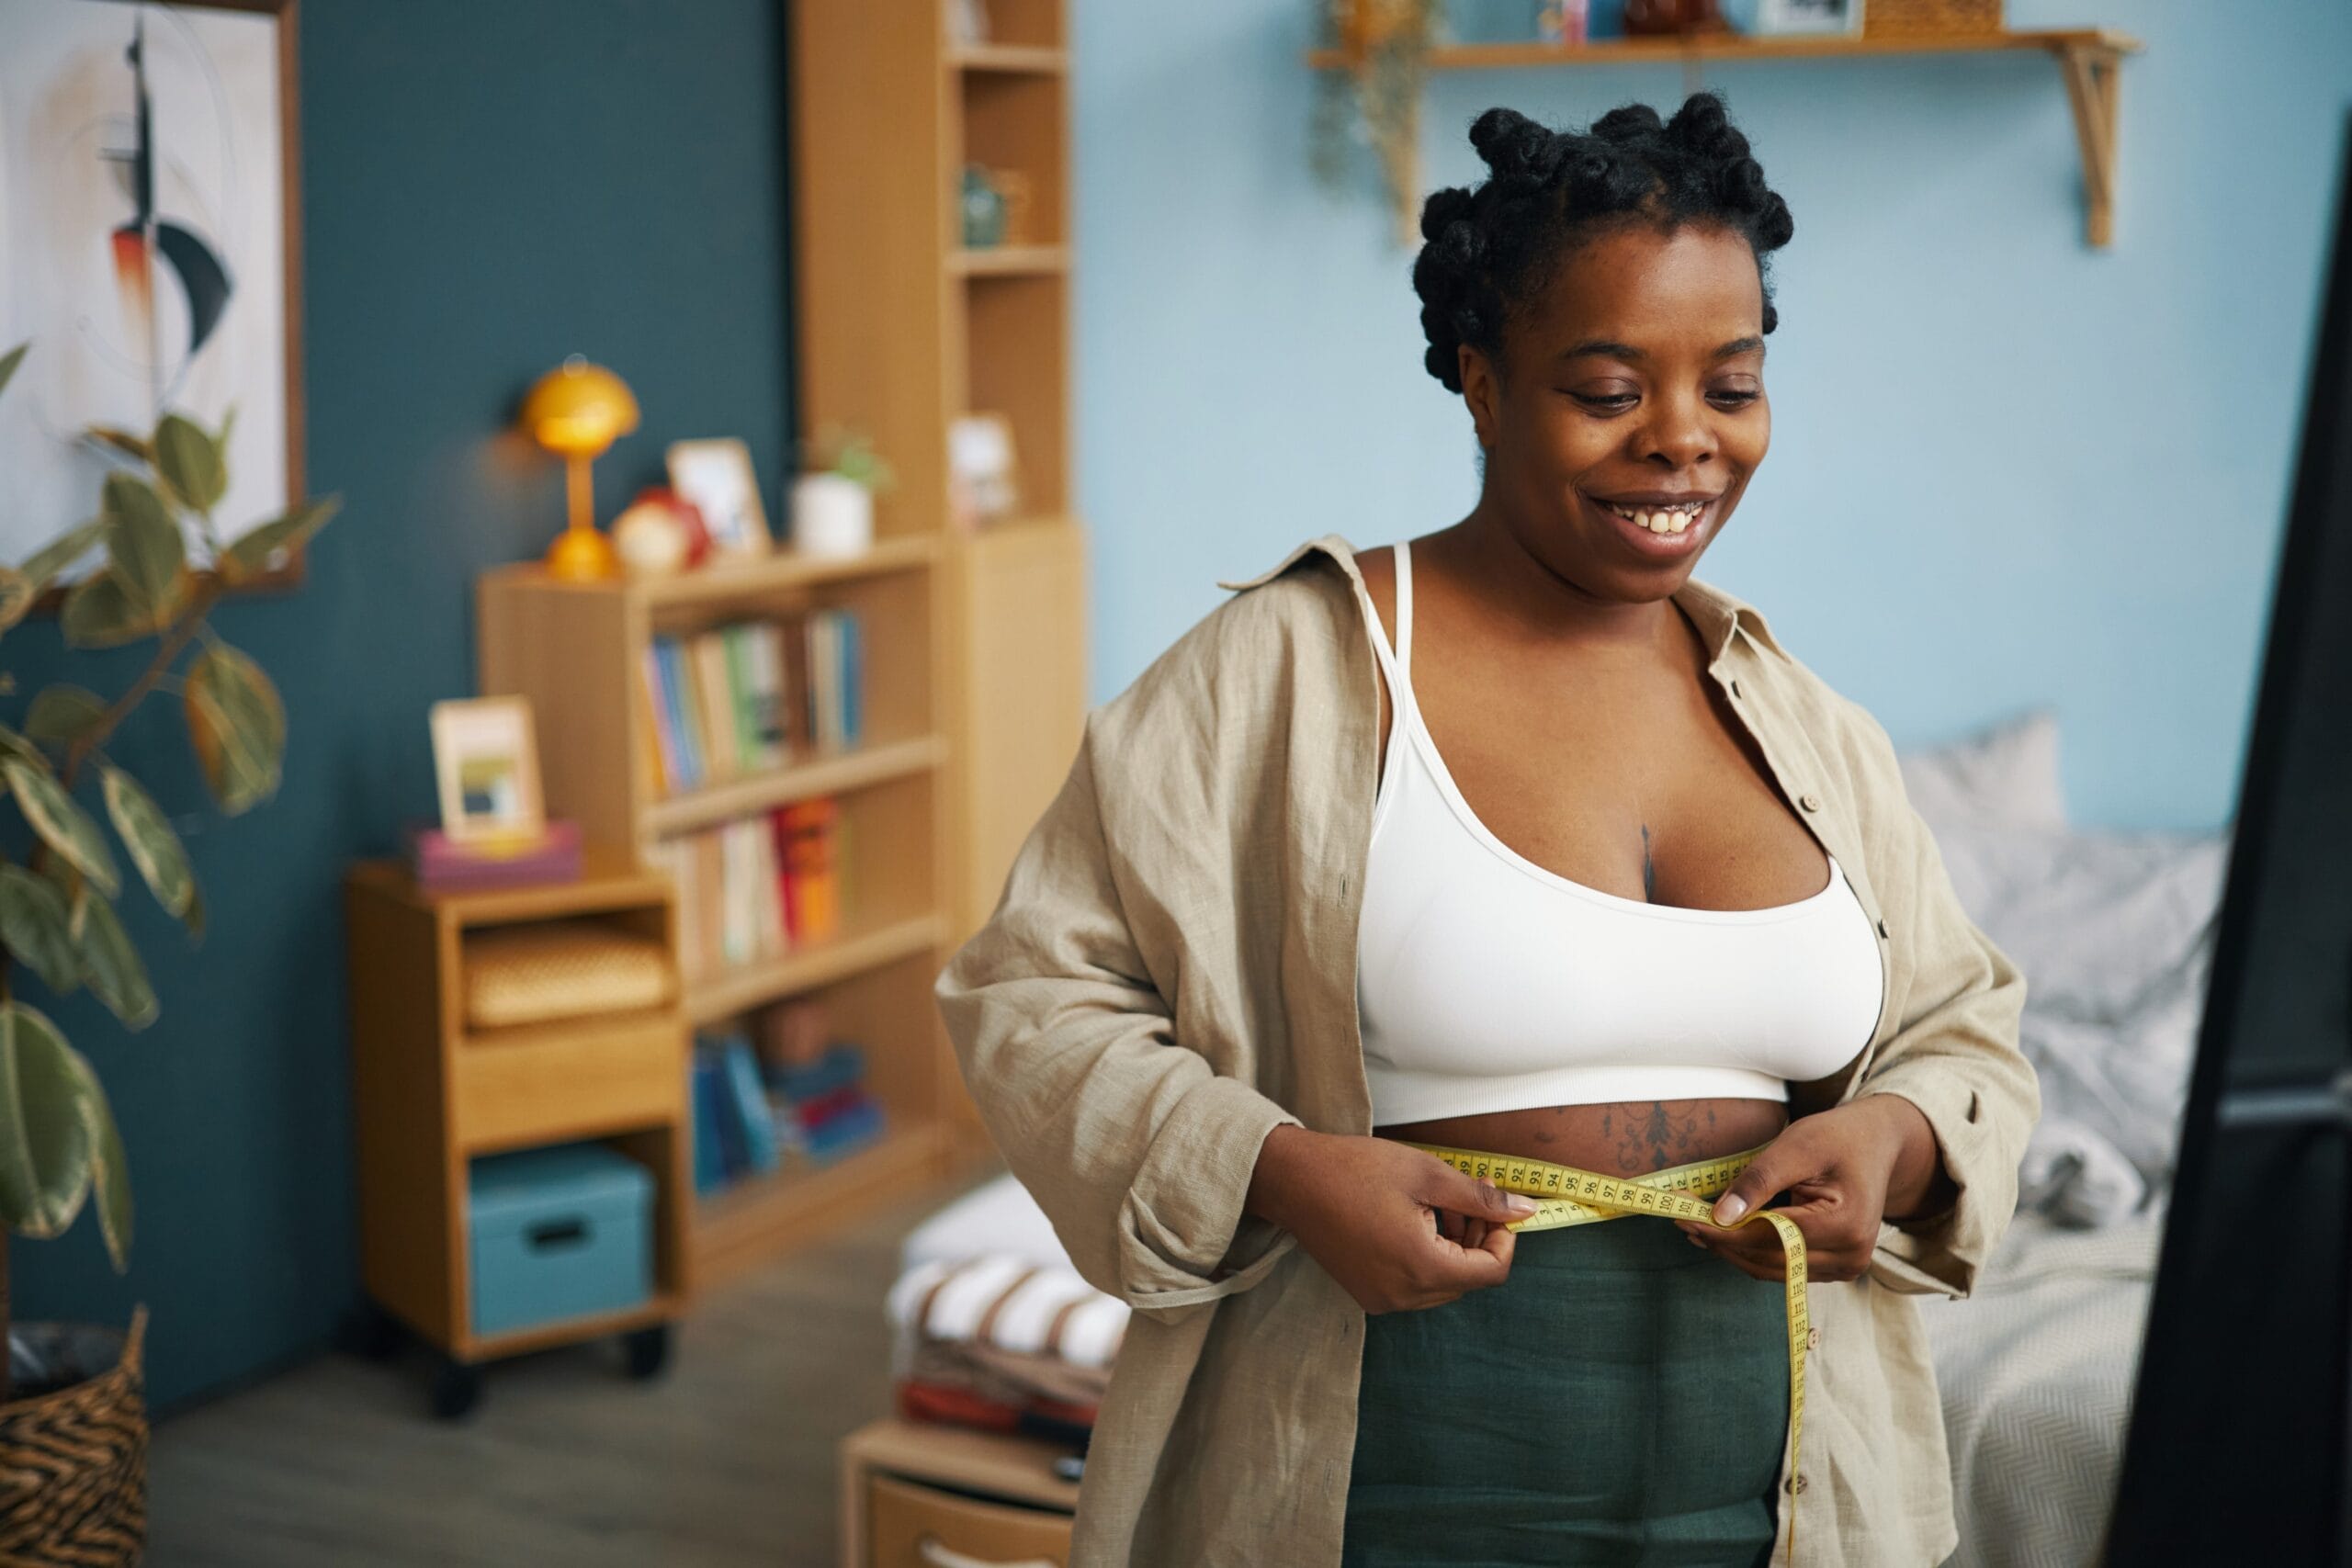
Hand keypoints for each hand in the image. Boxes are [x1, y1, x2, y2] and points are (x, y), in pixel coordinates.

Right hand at [1245, 1125, 1536, 1312]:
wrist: (1292, 1180)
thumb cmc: (1355, 1170)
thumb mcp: (1427, 1175)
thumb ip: (1480, 1199)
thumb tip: (1525, 1211)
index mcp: (1422, 1267)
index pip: (1491, 1272)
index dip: (1503, 1238)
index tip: (1494, 1206)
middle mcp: (1403, 1295)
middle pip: (1467, 1279)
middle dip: (1478, 1239)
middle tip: (1467, 1197)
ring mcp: (1382, 1299)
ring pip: (1443, 1284)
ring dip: (1453, 1248)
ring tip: (1439, 1206)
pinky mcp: (1367, 1293)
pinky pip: (1415, 1286)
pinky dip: (1426, 1258)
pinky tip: (1414, 1223)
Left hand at [1669, 1098, 1935, 1283]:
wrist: (1875, 1143)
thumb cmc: (1836, 1138)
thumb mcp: (1795, 1147)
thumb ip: (1758, 1182)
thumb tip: (1719, 1217)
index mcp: (1845, 1225)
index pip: (1769, 1237)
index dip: (1722, 1230)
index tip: (1682, 1214)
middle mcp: (1850, 1256)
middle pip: (1768, 1259)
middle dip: (1722, 1241)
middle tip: (1681, 1218)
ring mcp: (1846, 1267)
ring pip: (1773, 1269)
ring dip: (1733, 1250)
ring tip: (1696, 1226)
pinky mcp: (1836, 1267)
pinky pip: (1784, 1267)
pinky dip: (1753, 1251)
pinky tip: (1727, 1232)